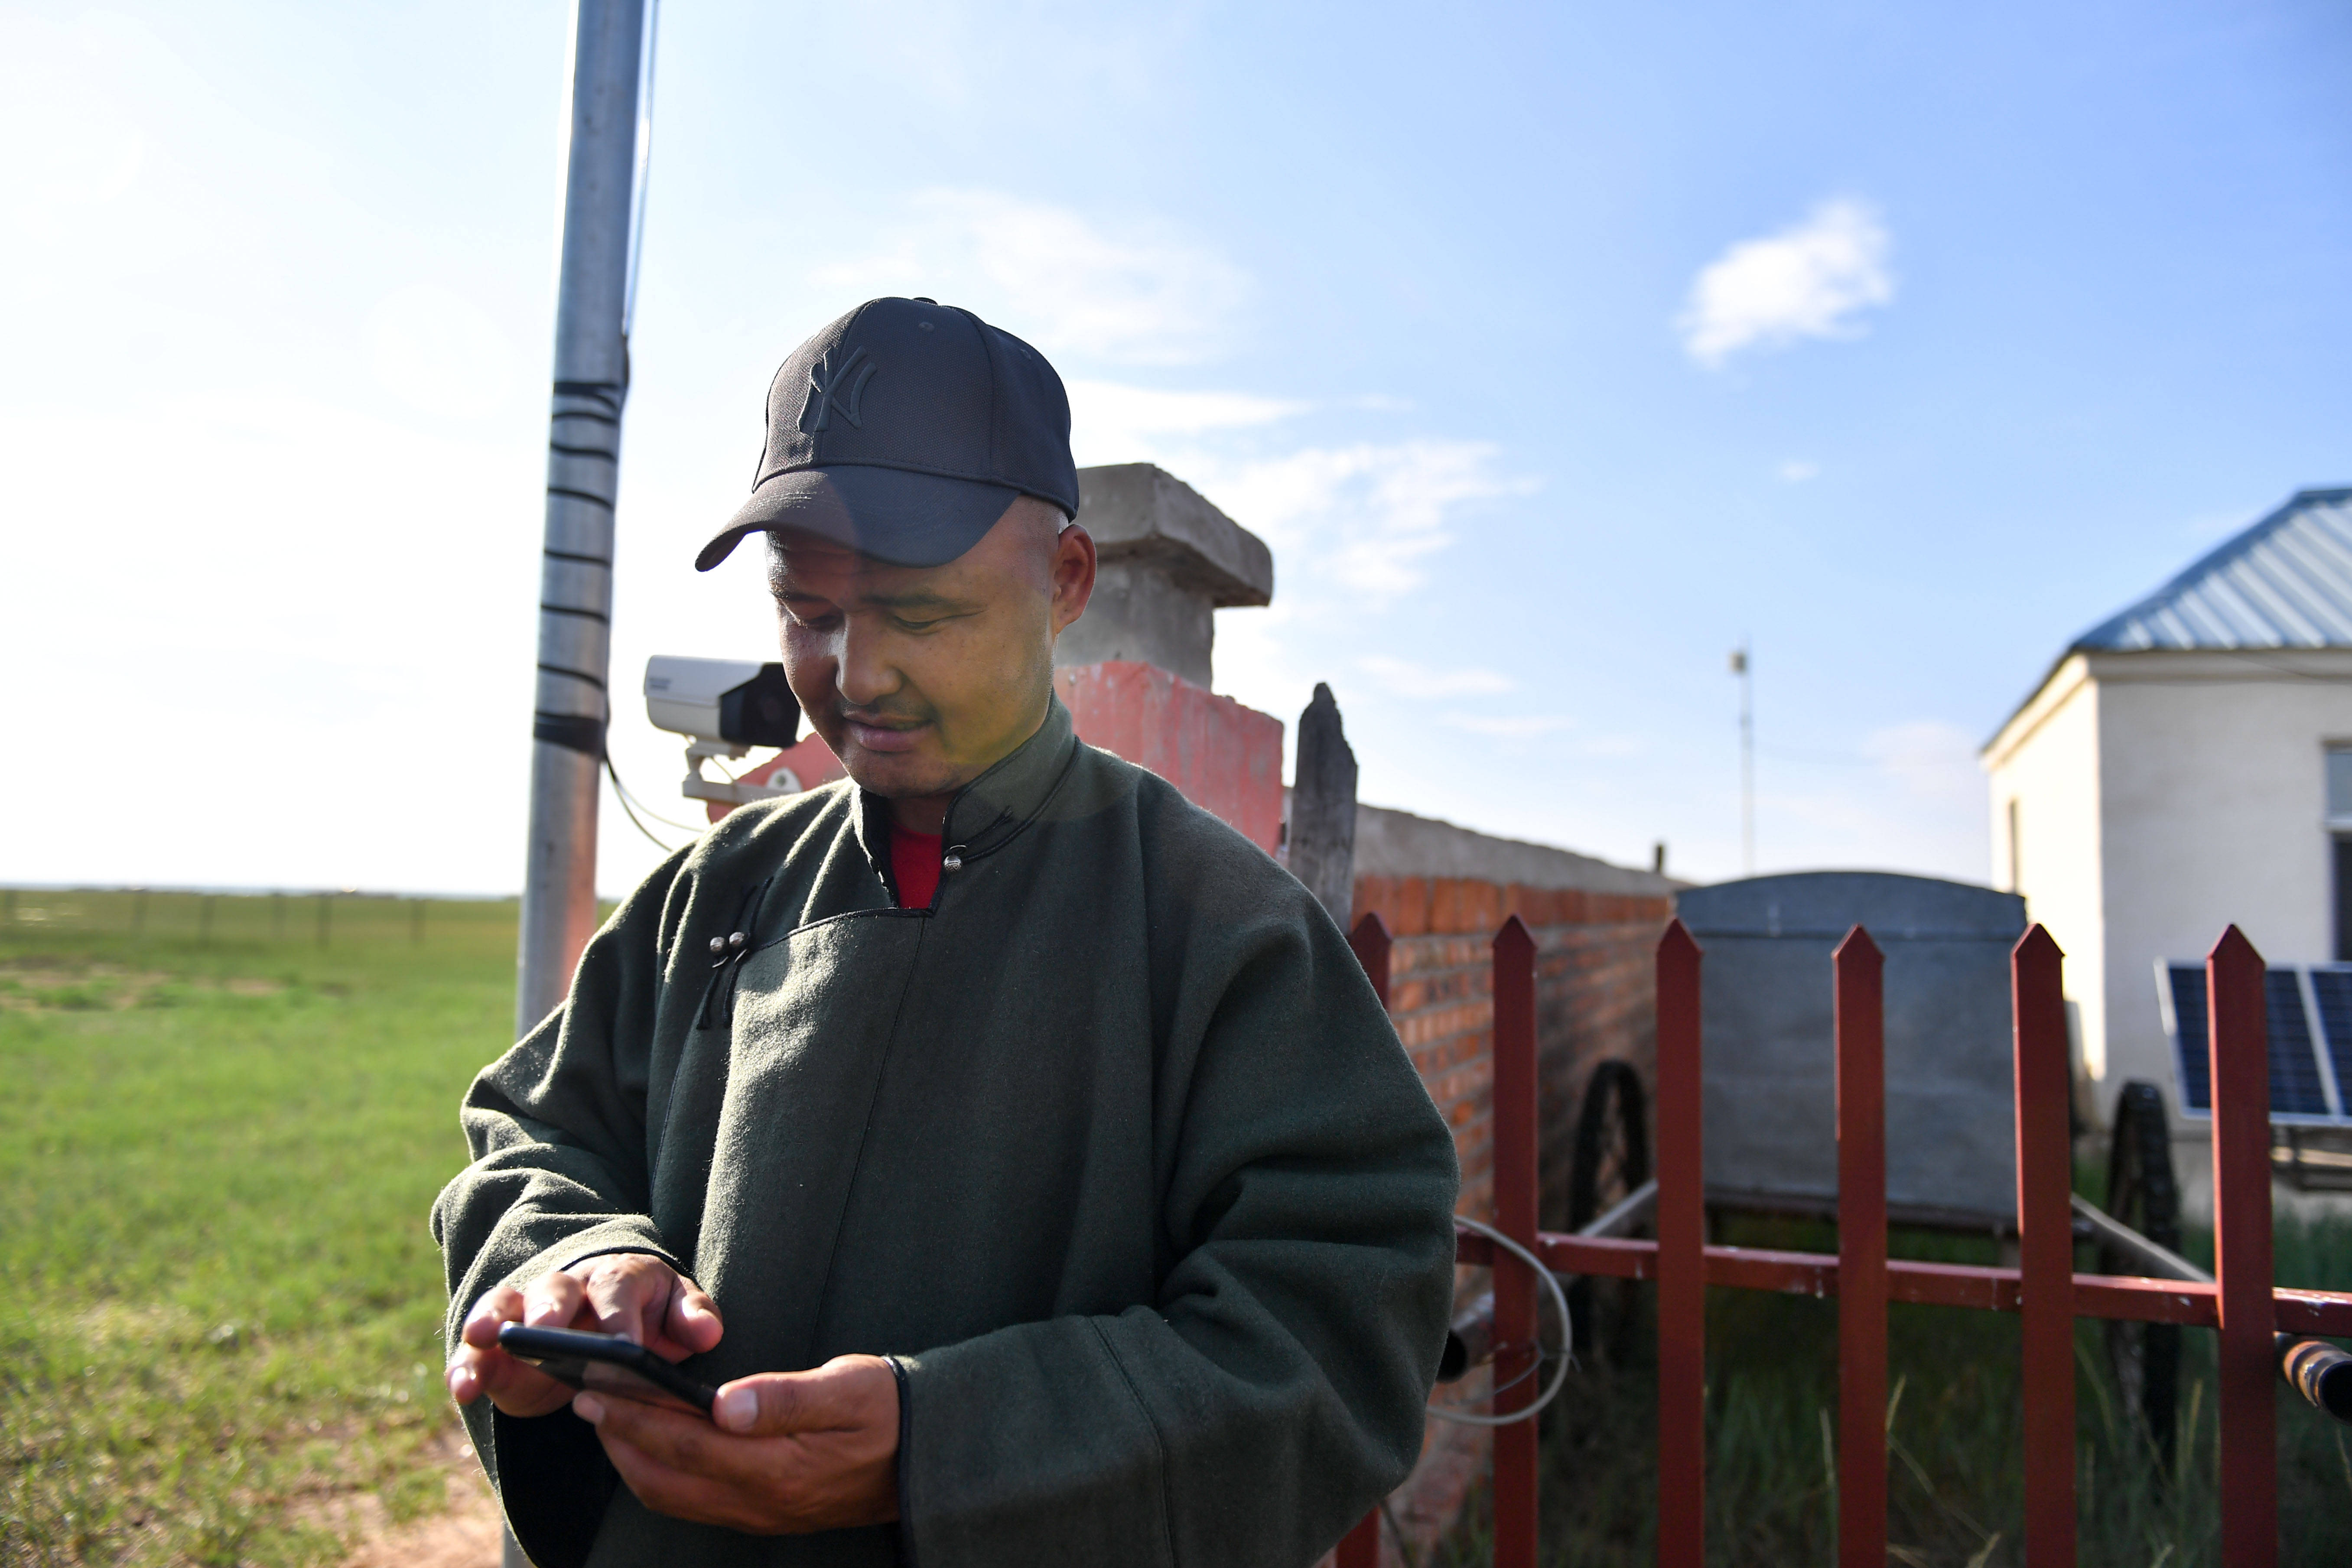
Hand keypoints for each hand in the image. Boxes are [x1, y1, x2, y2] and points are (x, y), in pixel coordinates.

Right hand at [446, 1253, 723, 1418]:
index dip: (620, 1318)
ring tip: (483, 1339)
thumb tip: (709, 1332)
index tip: (624, 1350)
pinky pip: (476, 1351)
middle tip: (544, 1333)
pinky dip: (467, 1366)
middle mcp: (567, 1288)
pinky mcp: (498, 1348)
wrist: (607, 1321)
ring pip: (505, 1307)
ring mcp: (525, 1314)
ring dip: (492, 1321)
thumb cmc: (648, 1315)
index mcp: (616, 1278)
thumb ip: (694, 1318)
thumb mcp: (677, 1312)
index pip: (617, 1290)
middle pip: (554, 1289)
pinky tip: (464, 1388)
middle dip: (549, 1309)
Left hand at [572, 1353, 899, 1534]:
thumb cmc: (889, 1408)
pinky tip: (655, 1445)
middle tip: (587, 1398)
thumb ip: (785, 1398)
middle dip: (619, 1439)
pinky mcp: (765, 1514)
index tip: (597, 1388)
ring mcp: (761, 1514)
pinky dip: (661, 1474)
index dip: (635, 1416)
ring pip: (673, 1496)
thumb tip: (723, 1403)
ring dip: (634, 1459)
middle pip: (665, 1477)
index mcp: (778, 1468)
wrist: (928, 1457)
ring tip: (609, 1420)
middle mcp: (761, 1501)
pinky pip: (694, 1502)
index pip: (686, 1443)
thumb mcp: (849, 1387)